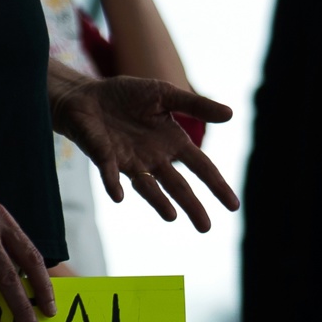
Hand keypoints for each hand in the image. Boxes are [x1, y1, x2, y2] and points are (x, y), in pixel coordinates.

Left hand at [50, 73, 239, 228]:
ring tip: (171, 216)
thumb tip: (231, 114)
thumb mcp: (164, 93)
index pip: (201, 167)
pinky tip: (120, 196)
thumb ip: (194, 105)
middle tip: (206, 227)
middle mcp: (154, 158)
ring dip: (158, 201)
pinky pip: (110, 174)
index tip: (233, 205)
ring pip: (147, 186)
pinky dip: (113, 185)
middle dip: (192, 205)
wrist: (87, 96)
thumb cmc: (127, 96)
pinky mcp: (105, 158)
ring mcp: (129, 161)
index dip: (217, 185)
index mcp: (172, 143)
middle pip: (178, 186)